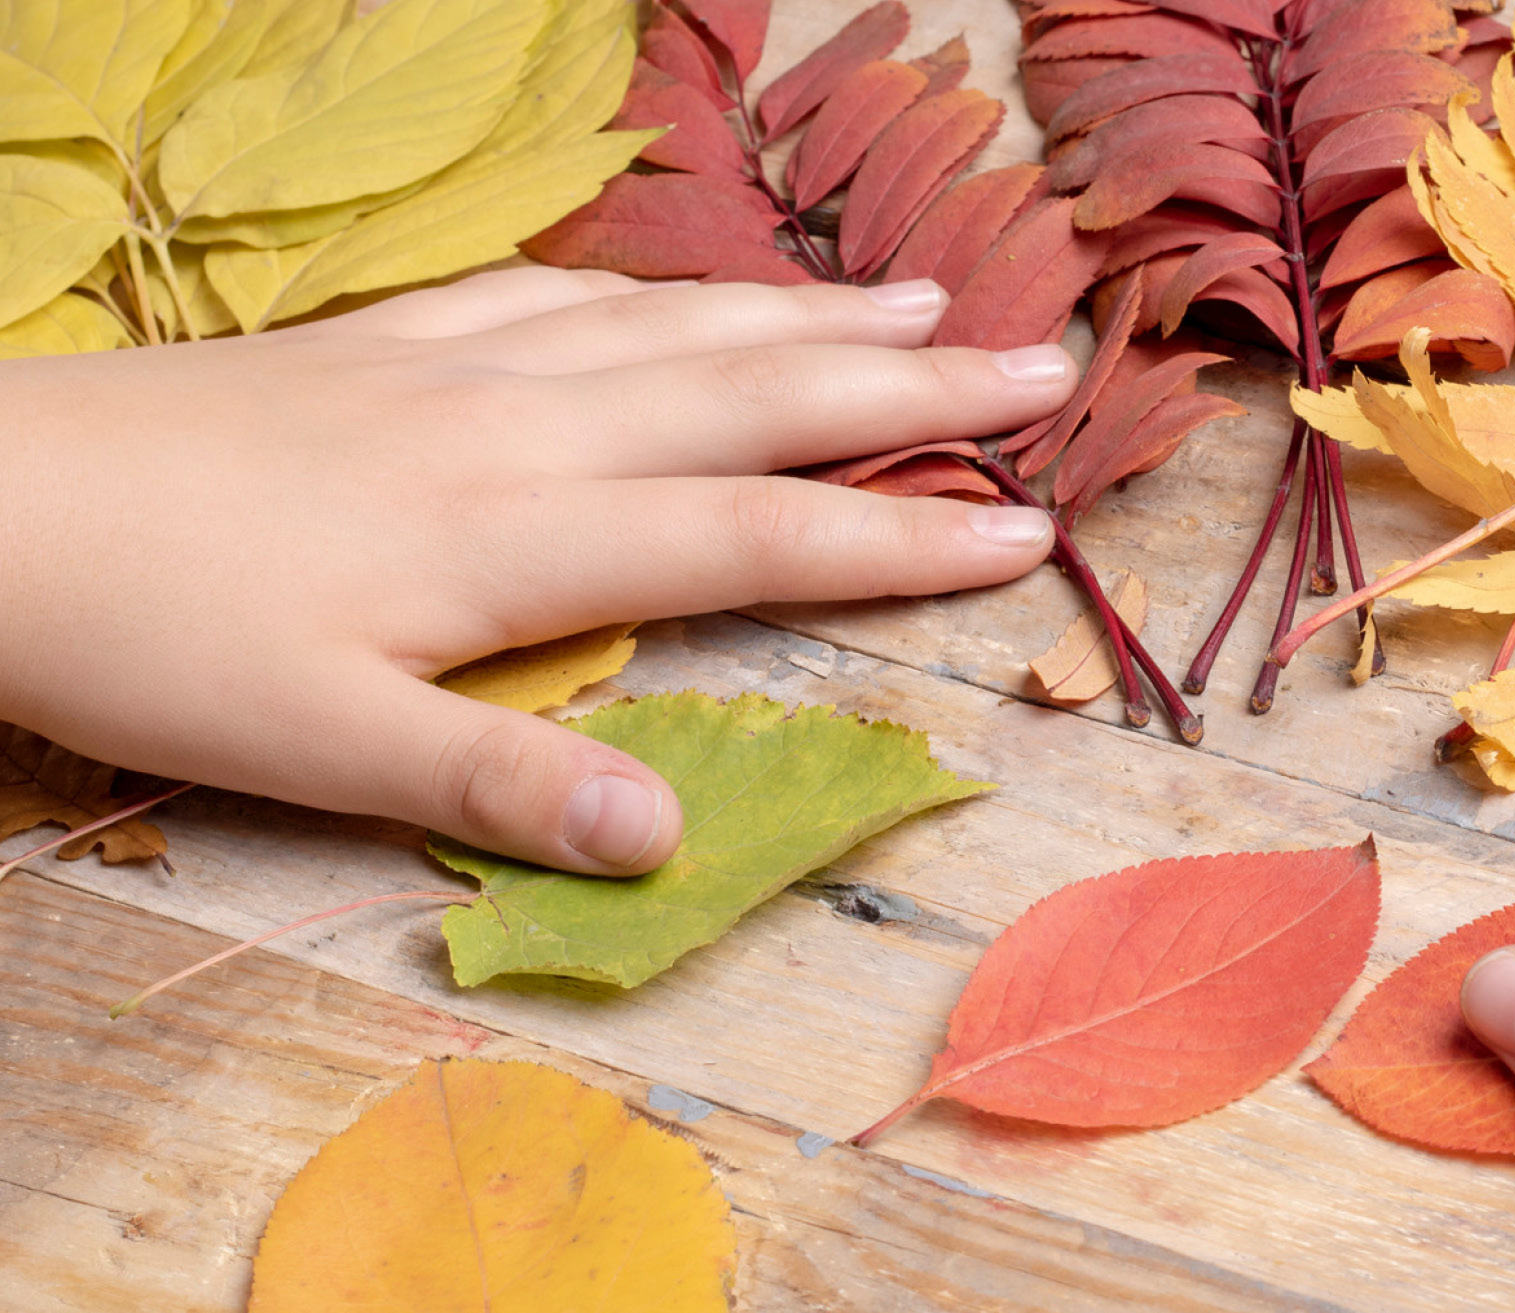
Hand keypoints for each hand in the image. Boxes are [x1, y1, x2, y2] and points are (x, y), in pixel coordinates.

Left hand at [0, 270, 1073, 875]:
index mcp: (521, 536)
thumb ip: (500, 785)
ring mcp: (456, 368)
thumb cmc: (149, 638)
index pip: (757, 531)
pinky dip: (655, 284)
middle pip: (751, 395)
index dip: (903, 535)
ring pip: (672, 326)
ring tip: (918, 304)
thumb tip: (666, 835)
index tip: (1033, 532)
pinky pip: (561, 291)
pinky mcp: (389, 339)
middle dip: (909, 389)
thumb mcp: (318, 748)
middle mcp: (520, 429)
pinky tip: (687, 285)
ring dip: (807, 317)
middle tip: (1044, 363)